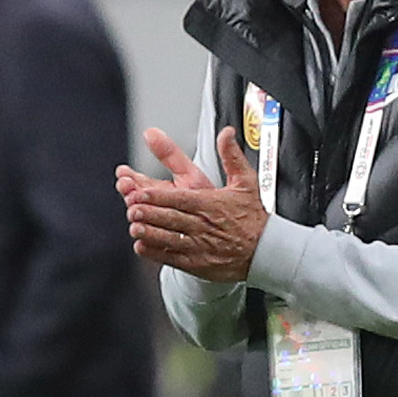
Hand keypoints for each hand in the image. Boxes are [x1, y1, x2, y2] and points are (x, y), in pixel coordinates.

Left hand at [114, 126, 268, 281]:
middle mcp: (203, 225)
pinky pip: (172, 258)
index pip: (180, 198)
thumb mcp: (246, 181)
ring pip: (169, 238)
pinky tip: (142, 246)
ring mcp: (200, 245)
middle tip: (131, 208)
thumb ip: (232, 156)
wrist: (266, 251)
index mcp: (211, 204)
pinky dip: (156, 253)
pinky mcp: (198, 263)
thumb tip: (226, 133)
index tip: (141, 193)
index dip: (158, 196)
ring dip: (150, 232)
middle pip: (171, 217)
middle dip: (149, 213)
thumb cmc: (253, 217)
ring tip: (133, 226)